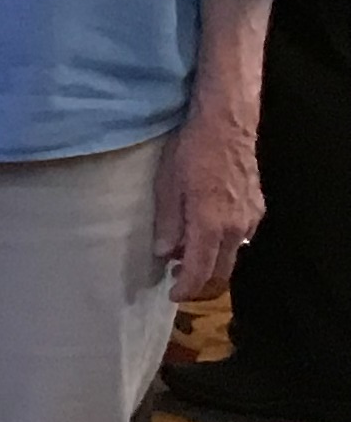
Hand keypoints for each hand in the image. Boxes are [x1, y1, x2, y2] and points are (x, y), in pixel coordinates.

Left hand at [157, 99, 264, 298]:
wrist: (226, 126)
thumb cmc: (190, 152)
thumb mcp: (166, 186)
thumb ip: (167, 223)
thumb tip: (164, 253)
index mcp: (211, 224)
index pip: (200, 270)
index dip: (187, 288)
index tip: (173, 296)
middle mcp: (236, 227)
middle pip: (221, 270)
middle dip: (200, 281)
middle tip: (178, 280)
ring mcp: (251, 218)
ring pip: (233, 254)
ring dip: (212, 262)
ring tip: (186, 256)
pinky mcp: (257, 207)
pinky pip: (240, 237)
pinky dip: (222, 244)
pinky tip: (205, 234)